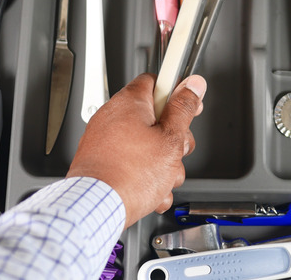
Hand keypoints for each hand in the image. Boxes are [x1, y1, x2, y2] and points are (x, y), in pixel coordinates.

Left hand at [66, 73, 205, 227]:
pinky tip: (151, 191)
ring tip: (162, 178)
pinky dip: (144, 177)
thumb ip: (184, 110)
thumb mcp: (170, 139)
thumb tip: (193, 85)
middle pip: (156, 118)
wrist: (97, 209)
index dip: (178, 92)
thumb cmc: (129, 175)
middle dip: (173, 139)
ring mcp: (105, 141)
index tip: (190, 103)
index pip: (158, 82)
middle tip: (176, 150)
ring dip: (162, 164)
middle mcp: (113, 117)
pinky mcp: (102, 163)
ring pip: (147, 146)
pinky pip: (132, 164)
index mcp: (129, 103)